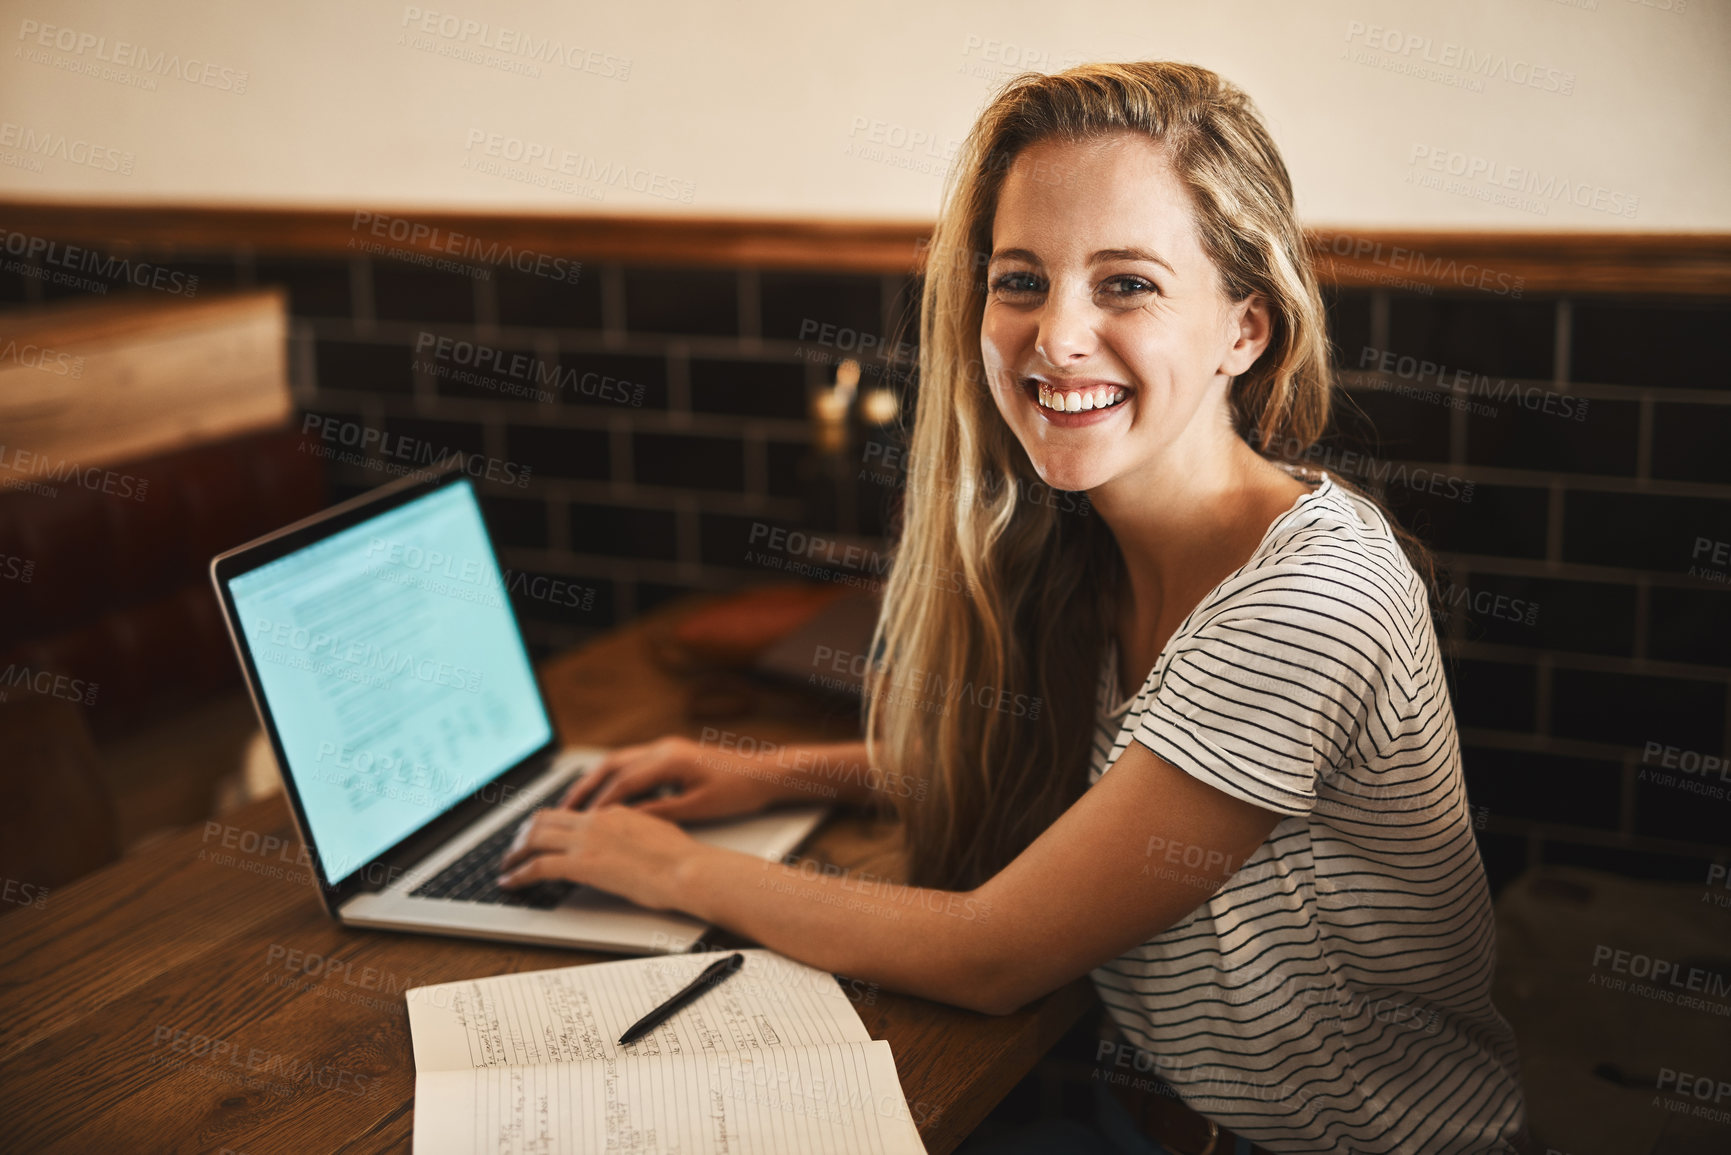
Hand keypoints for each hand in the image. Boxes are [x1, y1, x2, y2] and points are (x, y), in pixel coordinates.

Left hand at [497, 805, 705, 910]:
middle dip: (523, 835)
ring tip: (506, 866)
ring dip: (515, 852)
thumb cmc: (681, 859)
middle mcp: (596, 821)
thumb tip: (629, 843)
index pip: (570, 814)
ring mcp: (587, 841)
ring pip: (534, 838)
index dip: (549, 826)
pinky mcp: (582, 864)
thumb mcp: (656, 835)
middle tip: (515, 850)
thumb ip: (635, 834)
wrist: (687, 869)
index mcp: (613, 812)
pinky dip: (518, 874)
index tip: (540, 837)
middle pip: (544, 819)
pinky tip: (510, 883)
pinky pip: (537, 866)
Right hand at [559, 735, 789, 820]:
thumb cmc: (738, 790)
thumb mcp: (700, 807)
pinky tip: (605, 796)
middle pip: (612, 766)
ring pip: (619, 761)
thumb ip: (662, 812)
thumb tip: (628, 821)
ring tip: (575, 803)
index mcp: (669, 760)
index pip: (623, 781)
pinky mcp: (670, 753)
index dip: (600, 803)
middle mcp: (663, 748)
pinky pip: (632, 762)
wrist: (765, 772)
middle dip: (586, 788)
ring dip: (595, 781)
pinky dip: (613, 778)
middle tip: (562, 809)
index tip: (580, 822)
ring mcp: (665, 748)